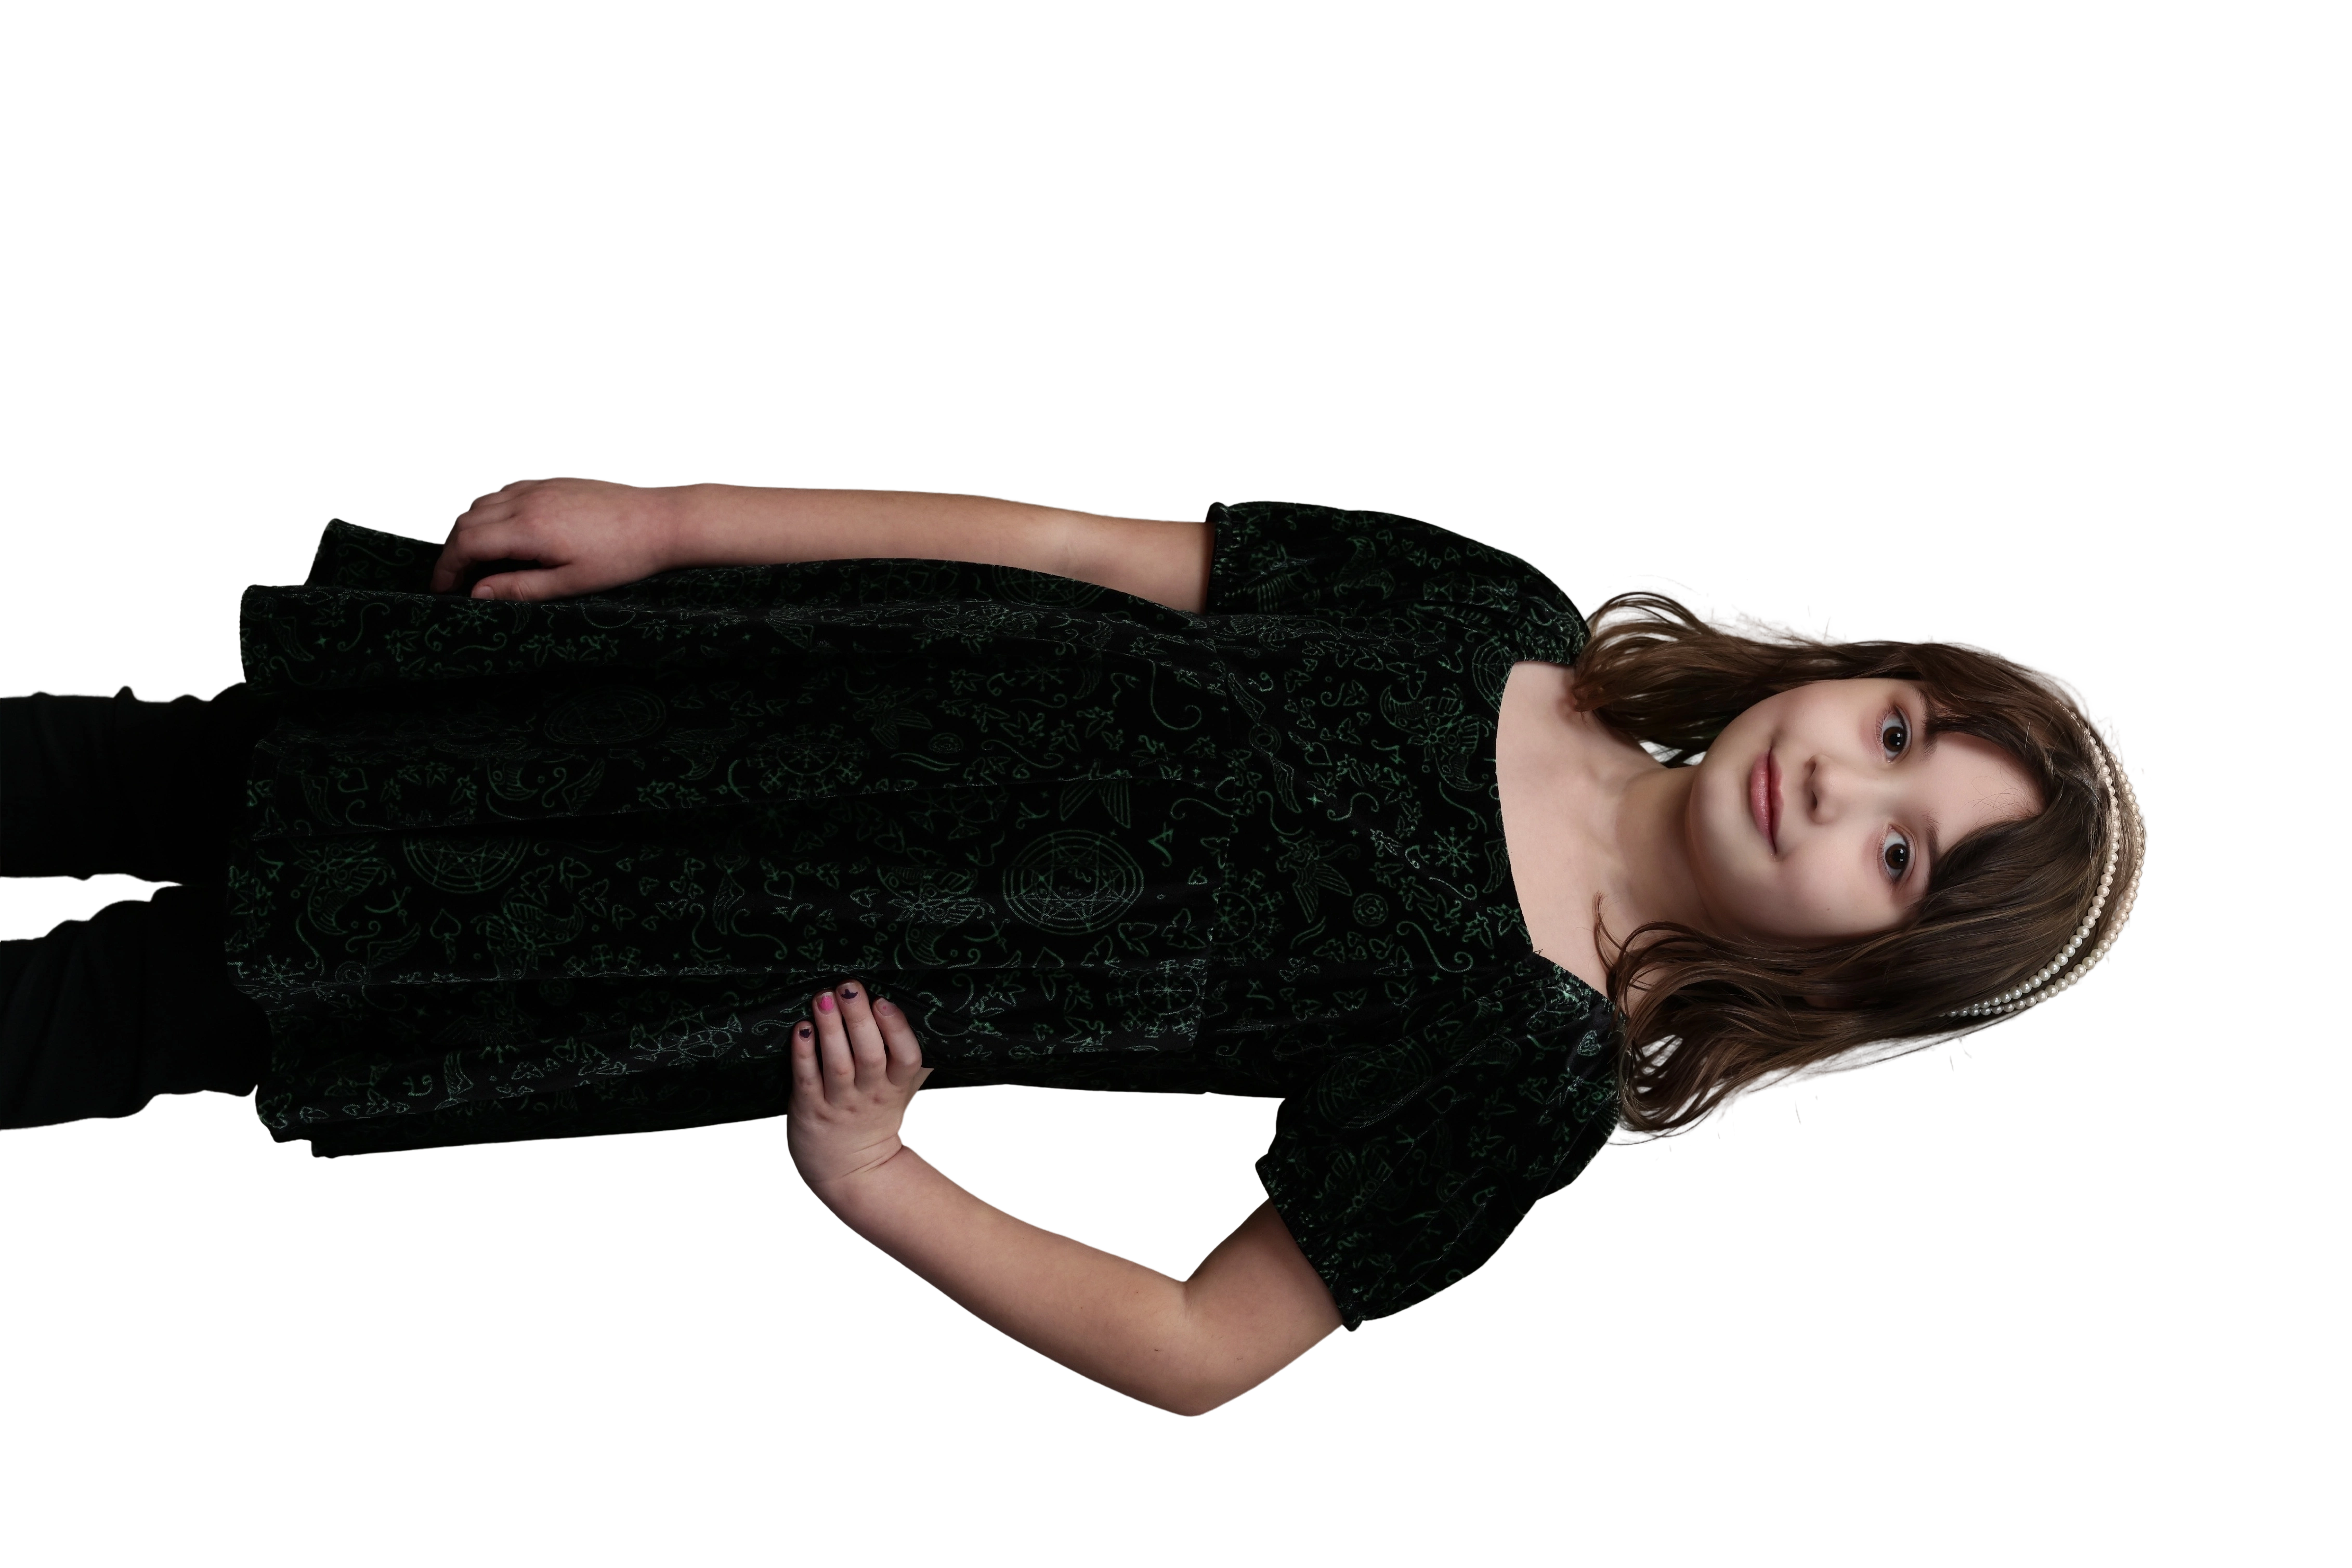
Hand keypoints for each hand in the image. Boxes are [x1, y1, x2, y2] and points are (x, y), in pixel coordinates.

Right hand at [430, 476, 684, 600]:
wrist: (662, 521)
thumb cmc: (623, 557)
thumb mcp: (571, 583)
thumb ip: (521, 588)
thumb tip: (478, 594)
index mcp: (529, 527)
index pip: (466, 543)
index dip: (447, 568)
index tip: (442, 590)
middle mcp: (528, 499)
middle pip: (467, 520)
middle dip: (453, 551)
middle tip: (454, 579)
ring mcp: (540, 485)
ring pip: (483, 502)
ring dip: (470, 530)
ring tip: (475, 560)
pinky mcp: (553, 481)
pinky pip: (506, 492)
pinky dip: (492, 512)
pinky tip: (504, 534)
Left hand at [785, 979, 933, 1192]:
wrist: (852, 1174)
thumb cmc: (873, 1119)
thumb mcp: (899, 1093)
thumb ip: (903, 1059)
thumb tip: (905, 1007)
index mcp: (895, 1087)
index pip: (906, 1058)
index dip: (897, 1029)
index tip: (884, 1001)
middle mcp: (869, 1095)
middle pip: (870, 1055)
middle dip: (859, 1019)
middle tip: (849, 987)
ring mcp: (839, 1104)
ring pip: (837, 1064)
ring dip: (831, 1030)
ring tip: (823, 997)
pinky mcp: (810, 1111)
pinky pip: (807, 1080)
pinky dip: (804, 1054)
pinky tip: (802, 1029)